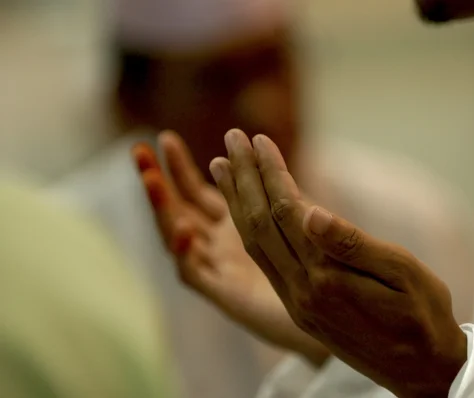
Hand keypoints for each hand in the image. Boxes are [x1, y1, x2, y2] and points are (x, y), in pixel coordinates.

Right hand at [131, 132, 328, 365]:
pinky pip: (194, 274)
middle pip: (178, 209)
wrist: (332, 309)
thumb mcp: (294, 214)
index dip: (179, 167)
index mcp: (234, 224)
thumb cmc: (318, 260)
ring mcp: (220, 268)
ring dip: (164, 210)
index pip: (197, 192)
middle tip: (139, 151)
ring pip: (179, 237)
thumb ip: (275, 186)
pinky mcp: (225, 294)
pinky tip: (184, 230)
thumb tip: (258, 144)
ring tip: (153, 181)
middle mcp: (220, 244)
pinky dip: (185, 254)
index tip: (165, 138)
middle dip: (158, 181)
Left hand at [210, 129, 466, 397]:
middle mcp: (302, 291)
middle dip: (245, 178)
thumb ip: (354, 244)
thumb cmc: (423, 315)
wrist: (420, 371)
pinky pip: (264, 262)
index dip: (272, 173)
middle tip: (233, 138)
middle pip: (260, 224)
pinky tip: (245, 211)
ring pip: (254, 244)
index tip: (260, 140)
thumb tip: (310, 212)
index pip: (288, 213)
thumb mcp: (403, 273)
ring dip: (236, 202)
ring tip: (223, 166)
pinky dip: (249, 230)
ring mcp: (296, 303)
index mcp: (327, 277)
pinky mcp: (297, 309)